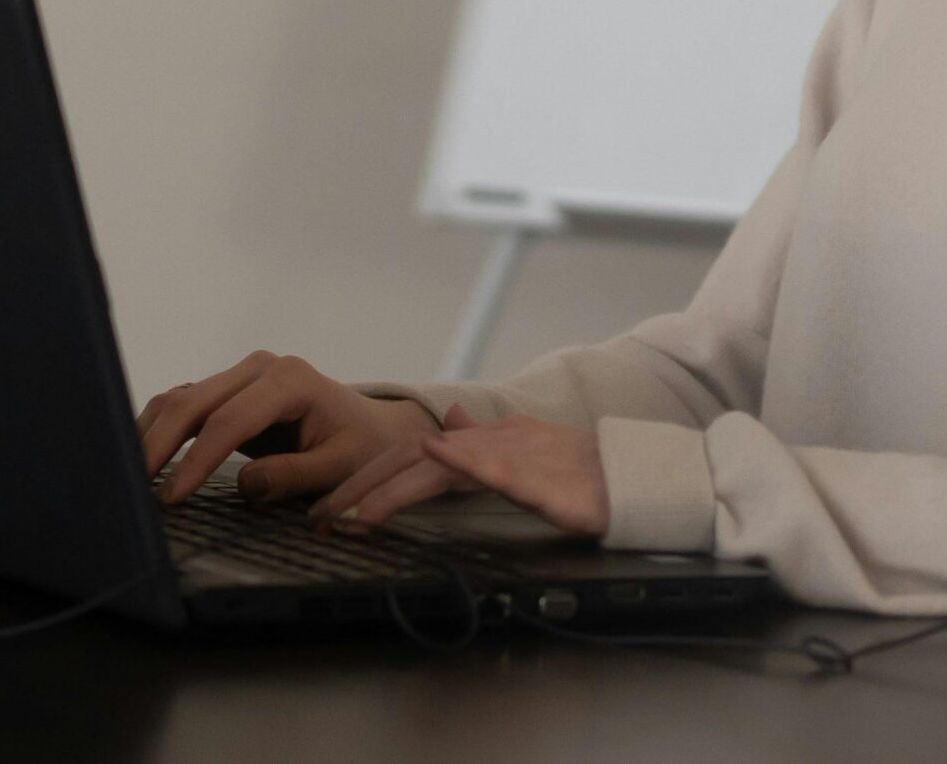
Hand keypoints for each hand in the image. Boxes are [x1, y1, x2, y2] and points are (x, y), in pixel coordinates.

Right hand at [135, 350, 438, 504]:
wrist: (373, 428)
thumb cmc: (362, 447)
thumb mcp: (340, 467)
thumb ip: (294, 475)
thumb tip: (246, 486)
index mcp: (290, 381)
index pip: (231, 421)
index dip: (198, 460)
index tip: (173, 497)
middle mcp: (260, 368)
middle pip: (194, 401)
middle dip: (159, 444)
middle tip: (134, 488)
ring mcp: (241, 375)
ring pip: (181, 398)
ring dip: (151, 434)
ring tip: (128, 476)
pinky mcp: (229, 391)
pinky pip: (185, 405)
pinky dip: (160, 429)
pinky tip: (142, 459)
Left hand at [308, 405, 610, 537]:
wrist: (626, 475)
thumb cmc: (573, 473)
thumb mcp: (517, 454)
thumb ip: (479, 445)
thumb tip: (446, 428)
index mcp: (476, 446)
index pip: (408, 457)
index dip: (366, 479)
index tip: (329, 511)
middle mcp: (483, 444)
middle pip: (408, 459)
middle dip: (359, 487)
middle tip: (320, 520)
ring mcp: (507, 457)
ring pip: (437, 466)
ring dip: (391, 488)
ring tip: (354, 514)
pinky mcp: (535, 476)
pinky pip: (493, 467)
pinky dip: (462, 461)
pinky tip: (437, 456)